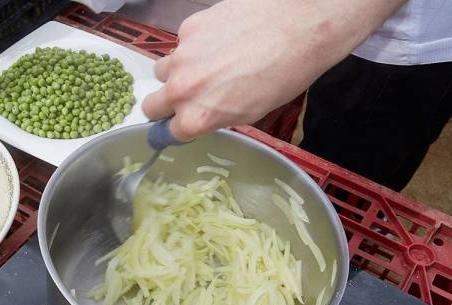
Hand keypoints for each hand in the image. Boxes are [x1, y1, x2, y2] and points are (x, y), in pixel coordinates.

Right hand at [142, 0, 405, 140]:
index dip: (178, 129)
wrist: (300, 24)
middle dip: (164, 106)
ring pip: (163, 70)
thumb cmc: (284, 76)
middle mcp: (181, 89)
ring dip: (177, 73)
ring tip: (208, 64)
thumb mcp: (250, 113)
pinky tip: (223, 38)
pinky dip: (196, 45)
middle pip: (151, 105)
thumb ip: (214, 118)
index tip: (184, 124)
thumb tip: (200, 116)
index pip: (167, 133)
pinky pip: (182, 43)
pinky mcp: (189, 27)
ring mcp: (181, 55)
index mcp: (196, 118)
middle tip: (187, 98)